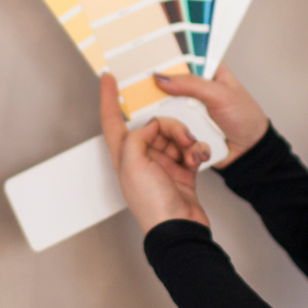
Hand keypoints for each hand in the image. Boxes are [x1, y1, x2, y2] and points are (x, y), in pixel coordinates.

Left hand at [100, 73, 210, 231]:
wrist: (180, 229)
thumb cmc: (153, 204)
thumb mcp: (133, 165)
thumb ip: (137, 138)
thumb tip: (151, 126)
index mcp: (124, 157)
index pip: (112, 121)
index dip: (107, 99)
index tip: (108, 78)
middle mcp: (141, 159)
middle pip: (153, 126)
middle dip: (171, 125)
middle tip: (183, 136)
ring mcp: (162, 165)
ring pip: (175, 136)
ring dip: (187, 139)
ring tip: (193, 153)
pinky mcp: (182, 171)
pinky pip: (190, 150)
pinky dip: (197, 151)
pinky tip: (199, 159)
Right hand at [143, 63, 267, 167]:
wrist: (248, 151)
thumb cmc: (244, 118)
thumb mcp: (220, 95)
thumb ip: (192, 84)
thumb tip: (161, 78)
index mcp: (209, 69)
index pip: (184, 55)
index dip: (167, 53)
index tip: (145, 51)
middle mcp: (196, 86)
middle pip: (170, 78)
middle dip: (156, 81)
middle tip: (137, 78)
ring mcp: (188, 105)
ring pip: (165, 100)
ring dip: (158, 103)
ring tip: (139, 101)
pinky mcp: (183, 123)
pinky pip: (167, 119)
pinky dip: (162, 121)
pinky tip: (151, 121)